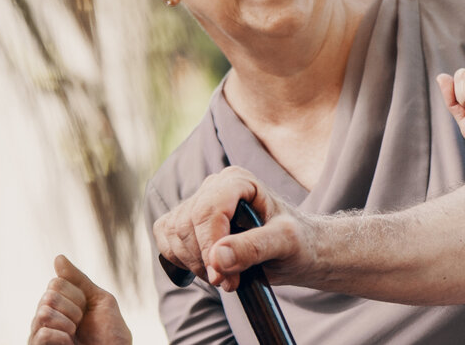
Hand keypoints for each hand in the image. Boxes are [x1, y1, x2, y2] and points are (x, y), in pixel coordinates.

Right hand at [28, 255, 131, 344]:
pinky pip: (43, 333)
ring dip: (69, 324)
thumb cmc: (110, 334)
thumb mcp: (100, 300)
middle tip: (81, 324)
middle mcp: (44, 317)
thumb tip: (58, 257)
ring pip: (44, 312)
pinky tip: (68, 344)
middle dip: (74, 309)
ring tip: (75, 335)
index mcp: (59, 303)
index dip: (79, 295)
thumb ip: (78, 280)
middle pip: (49, 296)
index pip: (57, 283)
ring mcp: (39, 333)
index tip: (88, 310)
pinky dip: (62, 337)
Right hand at [152, 166, 317, 290]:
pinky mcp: (184, 224)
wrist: (295, 250)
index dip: (210, 247)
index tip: (222, 277)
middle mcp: (213, 187)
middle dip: (204, 261)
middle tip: (231, 282)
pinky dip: (183, 263)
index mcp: (238, 181)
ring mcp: (196, 204)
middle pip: (186, 225)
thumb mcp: (286, 243)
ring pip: (173, 236)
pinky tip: (210, 269)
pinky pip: (167, 244)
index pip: (208, 212)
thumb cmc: (297, 241)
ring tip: (226, 276)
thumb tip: (218, 258)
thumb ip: (255, 247)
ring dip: (195, 265)